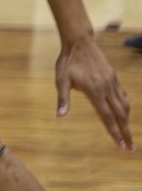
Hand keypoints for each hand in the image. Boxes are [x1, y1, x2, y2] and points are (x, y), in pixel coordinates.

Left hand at [55, 34, 132, 150]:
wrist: (79, 42)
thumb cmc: (67, 61)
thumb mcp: (61, 79)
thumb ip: (62, 98)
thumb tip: (60, 115)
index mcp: (94, 92)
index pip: (107, 117)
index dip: (114, 133)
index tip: (121, 145)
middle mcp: (107, 89)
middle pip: (120, 115)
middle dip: (126, 132)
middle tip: (130, 148)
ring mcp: (112, 82)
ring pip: (124, 105)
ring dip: (127, 121)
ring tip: (128, 133)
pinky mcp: (114, 77)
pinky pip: (122, 95)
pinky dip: (125, 106)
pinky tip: (123, 111)